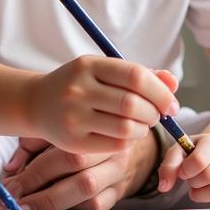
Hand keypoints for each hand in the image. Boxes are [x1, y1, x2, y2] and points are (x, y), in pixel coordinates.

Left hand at [0, 130, 160, 209]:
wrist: (132, 135)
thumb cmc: (86, 128)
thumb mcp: (61, 124)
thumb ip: (34, 142)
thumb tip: (11, 168)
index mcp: (92, 128)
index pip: (62, 154)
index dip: (32, 173)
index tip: (6, 188)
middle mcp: (110, 150)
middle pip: (77, 174)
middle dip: (40, 193)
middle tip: (11, 205)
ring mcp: (118, 173)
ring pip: (89, 195)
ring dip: (53, 206)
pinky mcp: (121, 193)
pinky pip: (98, 207)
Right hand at [26, 58, 177, 153]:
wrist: (36, 103)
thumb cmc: (78, 84)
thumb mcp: (102, 70)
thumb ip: (138, 74)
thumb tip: (172, 82)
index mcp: (88, 65)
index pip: (135, 76)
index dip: (160, 91)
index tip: (170, 103)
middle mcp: (78, 89)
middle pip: (133, 104)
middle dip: (154, 113)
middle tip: (157, 115)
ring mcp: (73, 117)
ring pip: (126, 128)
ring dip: (144, 129)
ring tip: (141, 124)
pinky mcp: (73, 142)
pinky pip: (115, 145)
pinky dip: (129, 141)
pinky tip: (126, 134)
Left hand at [157, 133, 209, 209]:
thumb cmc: (195, 152)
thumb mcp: (180, 151)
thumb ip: (169, 166)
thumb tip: (163, 187)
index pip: (199, 160)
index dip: (186, 171)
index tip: (183, 172)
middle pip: (209, 177)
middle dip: (194, 183)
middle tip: (191, 180)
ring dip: (202, 195)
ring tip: (200, 188)